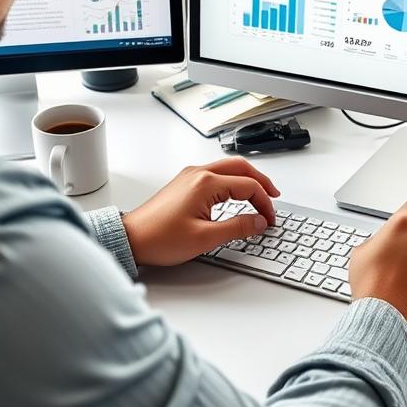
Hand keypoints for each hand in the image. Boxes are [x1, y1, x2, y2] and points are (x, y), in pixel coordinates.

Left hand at [121, 158, 279, 266]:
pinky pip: (216, 173)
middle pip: (241, 167)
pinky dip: (232, 181)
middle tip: (274, 197)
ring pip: (228, 168)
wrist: (132, 238)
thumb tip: (259, 222)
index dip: (264, 203)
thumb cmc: (160, 238)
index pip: (248, 186)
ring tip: (259, 194)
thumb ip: (238, 227)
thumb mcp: (206, 238)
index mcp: (206, 183)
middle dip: (261, 181)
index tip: (269, 220)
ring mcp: (190, 176)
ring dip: (247, 179)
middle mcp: (198, 173)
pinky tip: (236, 194)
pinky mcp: (184, 182)